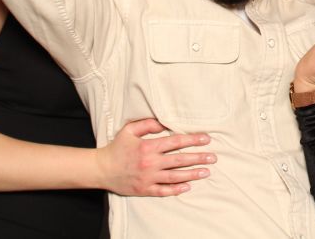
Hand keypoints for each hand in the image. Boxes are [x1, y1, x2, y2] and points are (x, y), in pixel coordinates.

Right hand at [96, 118, 215, 196]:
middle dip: (198, 158)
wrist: (101, 169)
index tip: (206, 139)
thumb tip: (164, 122)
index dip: (192, 140)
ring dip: (192, 174)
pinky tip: (188, 186)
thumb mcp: (129, 130)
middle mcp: (150, 163)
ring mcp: (148, 178)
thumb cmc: (117, 147)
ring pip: (175, 176)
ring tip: (206, 172)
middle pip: (180, 160)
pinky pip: (163, 191)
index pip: (176, 142)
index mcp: (148, 147)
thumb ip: (147, 124)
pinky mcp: (144, 189)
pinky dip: (176, 189)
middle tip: (213, 157)